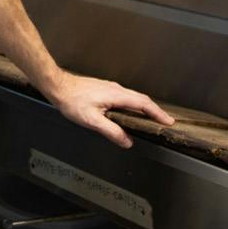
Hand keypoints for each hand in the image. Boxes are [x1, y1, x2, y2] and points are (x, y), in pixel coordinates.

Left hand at [49, 73, 174, 148]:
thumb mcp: (92, 120)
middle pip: (142, 99)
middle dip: (155, 110)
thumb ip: (111, 131)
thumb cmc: (73, 102)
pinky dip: (136, 104)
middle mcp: (117, 89)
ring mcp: (112, 88)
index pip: (143, 104)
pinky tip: (132, 110)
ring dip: (146, 107)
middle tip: (165, 121)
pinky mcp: (106, 89)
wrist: (59, 87)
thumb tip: (127, 141)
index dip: (157, 113)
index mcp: (117, 96)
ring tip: (152, 117)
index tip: (168, 121)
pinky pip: (127, 96)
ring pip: (134, 97)